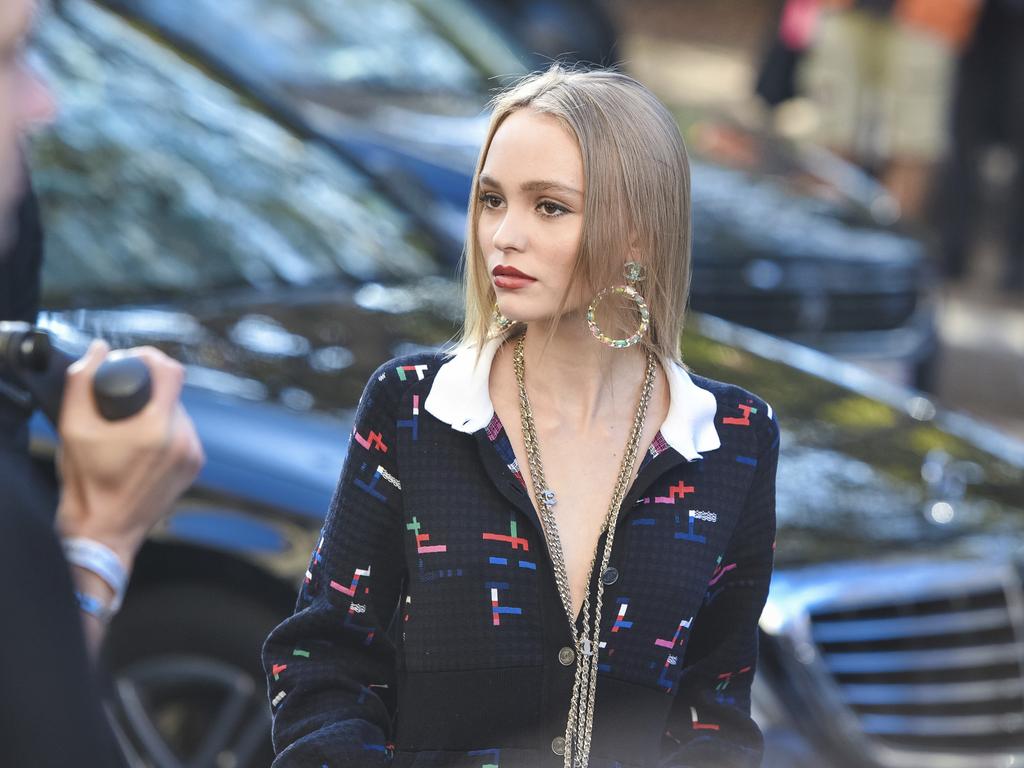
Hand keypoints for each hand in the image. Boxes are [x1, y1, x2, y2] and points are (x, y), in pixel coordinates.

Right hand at [55, 340, 204, 569]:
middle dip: (148, 392)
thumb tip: (98, 350)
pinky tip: (144, 445)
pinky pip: (184, 435)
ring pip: (179, 414)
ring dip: (157, 413)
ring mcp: (194, 455)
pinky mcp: (196, 467)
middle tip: (122, 403)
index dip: (150, 358)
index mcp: (157, 429)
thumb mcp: (73, 428)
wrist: (105, 532)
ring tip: (130, 428)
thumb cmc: (87, 484)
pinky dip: (166, 433)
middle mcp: (184, 440)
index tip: (132, 362)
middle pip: (173, 394)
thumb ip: (81, 382)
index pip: (172, 371)